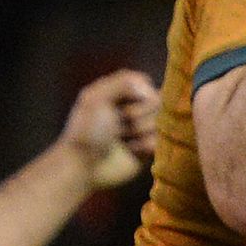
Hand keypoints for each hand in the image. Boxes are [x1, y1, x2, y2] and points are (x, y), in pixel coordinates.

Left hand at [58, 69, 154, 188]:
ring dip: (138, 131)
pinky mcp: (149, 148)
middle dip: (136, 114)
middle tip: (117, 125)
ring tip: (121, 139)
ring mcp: (142, 128)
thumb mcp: (96, 97)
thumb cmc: (87, 130)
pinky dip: (144, 145)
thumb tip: (148, 87)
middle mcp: (133, 108)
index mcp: (119, 93)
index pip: (144, 82)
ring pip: (160, 122)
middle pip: (156, 101)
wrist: (85, 165)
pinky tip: (130, 151)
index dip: (138, 93)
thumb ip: (123, 81)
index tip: (121, 102)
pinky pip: (160, 141)